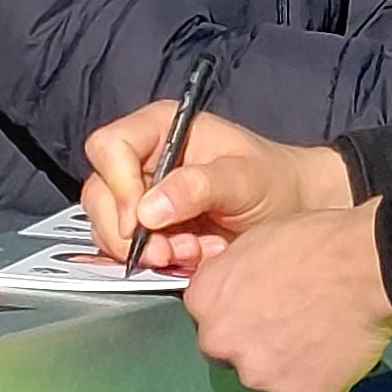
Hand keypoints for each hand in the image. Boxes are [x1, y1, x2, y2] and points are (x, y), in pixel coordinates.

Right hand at [82, 101, 352, 271]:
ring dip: (146, 250)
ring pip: (109, 227)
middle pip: (99, 193)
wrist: (293, 213)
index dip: (118, 184)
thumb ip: (199, 187)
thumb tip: (148, 210)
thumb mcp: (244, 179)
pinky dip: (157, 263)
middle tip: (165, 252)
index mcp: (161, 128)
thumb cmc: (274, 181)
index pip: (109, 147)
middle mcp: (143, 160)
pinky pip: (129, 251)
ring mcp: (143, 196)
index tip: (142, 220)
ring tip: (190, 253)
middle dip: (128, 230)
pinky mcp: (149, 230)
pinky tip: (191, 259)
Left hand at [181, 200, 391, 391]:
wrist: (366, 267)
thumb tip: (238, 290)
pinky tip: (336, 352)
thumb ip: (233, 277)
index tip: (261, 309)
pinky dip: (318, 380)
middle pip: (231, 353)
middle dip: (257, 343)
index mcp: (205, 298)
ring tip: (321, 334)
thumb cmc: (321, 245)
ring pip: (266, 377)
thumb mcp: (256, 241)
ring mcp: (257, 373)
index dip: (239, 313)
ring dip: (287, 364)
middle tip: (293, 324)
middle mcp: (222, 341)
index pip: (209, 318)